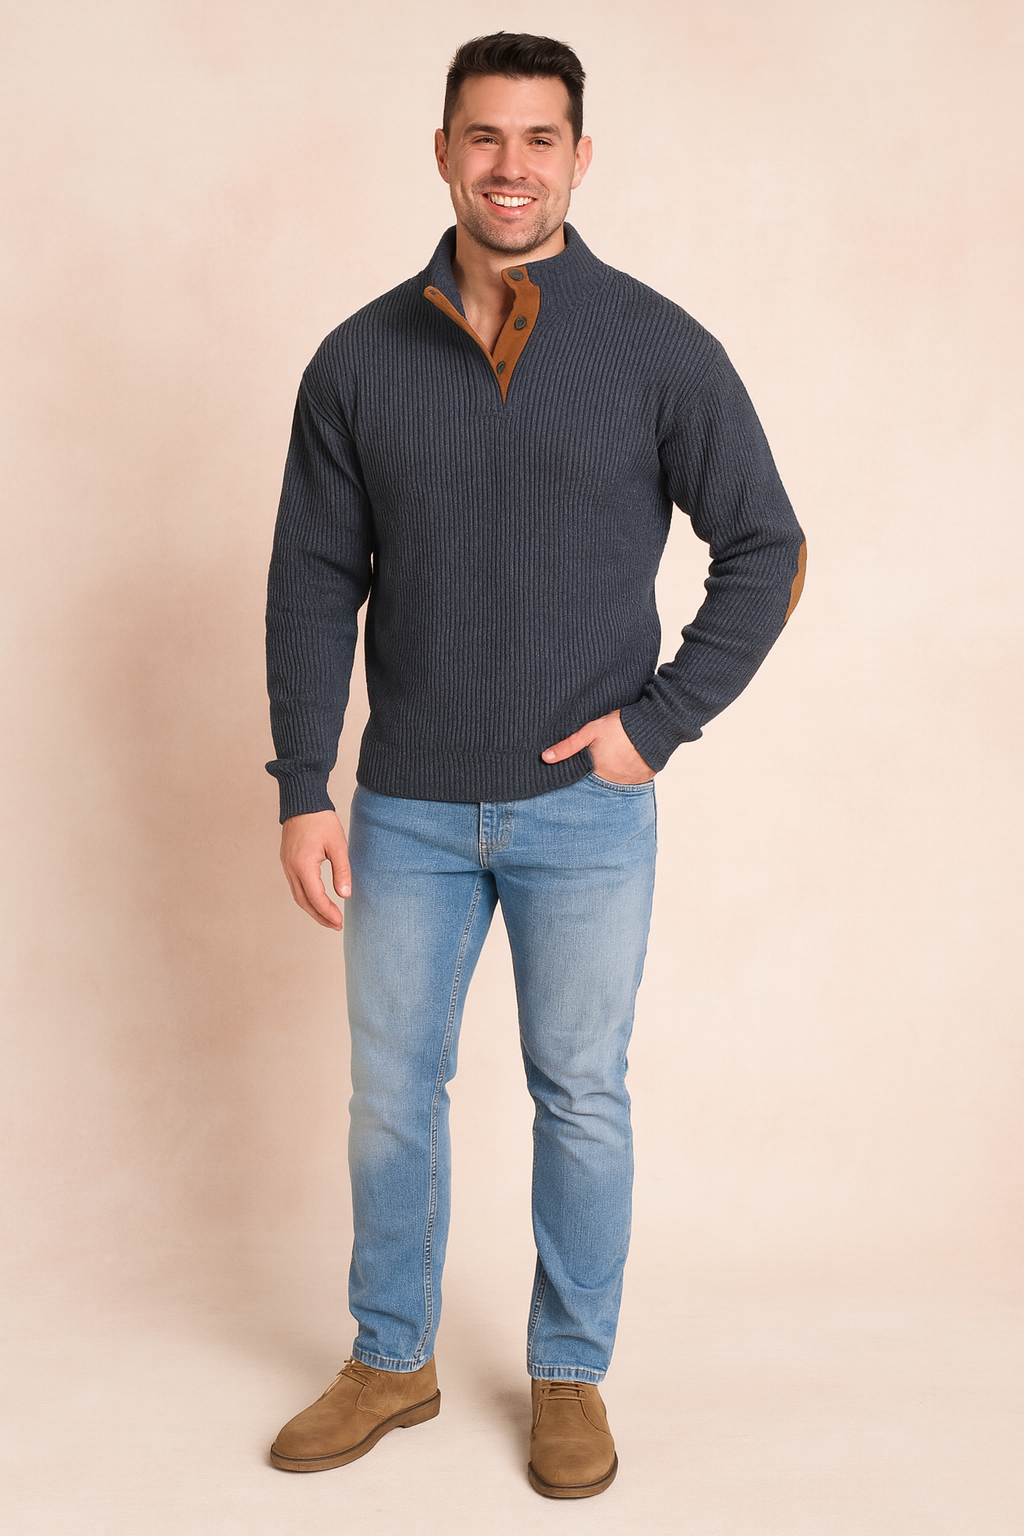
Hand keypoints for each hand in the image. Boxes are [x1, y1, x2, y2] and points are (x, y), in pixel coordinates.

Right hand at [280, 810, 349, 929]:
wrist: (302, 803)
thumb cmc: (321, 821)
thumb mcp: (338, 845)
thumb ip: (342, 871)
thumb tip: (345, 895)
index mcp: (303, 865)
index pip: (316, 897)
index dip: (328, 912)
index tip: (339, 922)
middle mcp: (291, 868)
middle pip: (304, 901)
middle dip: (320, 916)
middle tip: (335, 925)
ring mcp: (287, 865)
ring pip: (298, 895)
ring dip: (313, 909)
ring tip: (328, 917)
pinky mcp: (287, 861)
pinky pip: (295, 886)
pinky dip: (307, 897)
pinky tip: (317, 900)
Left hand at [542, 709, 654, 784]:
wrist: (655, 725)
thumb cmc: (621, 726)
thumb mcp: (590, 731)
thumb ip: (568, 746)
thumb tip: (546, 758)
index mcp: (596, 772)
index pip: (583, 778)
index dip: (582, 770)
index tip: (586, 761)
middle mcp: (612, 782)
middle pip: (599, 780)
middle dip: (599, 770)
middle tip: (605, 754)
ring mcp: (629, 783)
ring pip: (615, 781)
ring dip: (614, 772)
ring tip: (616, 755)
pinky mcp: (643, 780)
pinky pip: (631, 781)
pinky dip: (628, 773)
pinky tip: (628, 760)